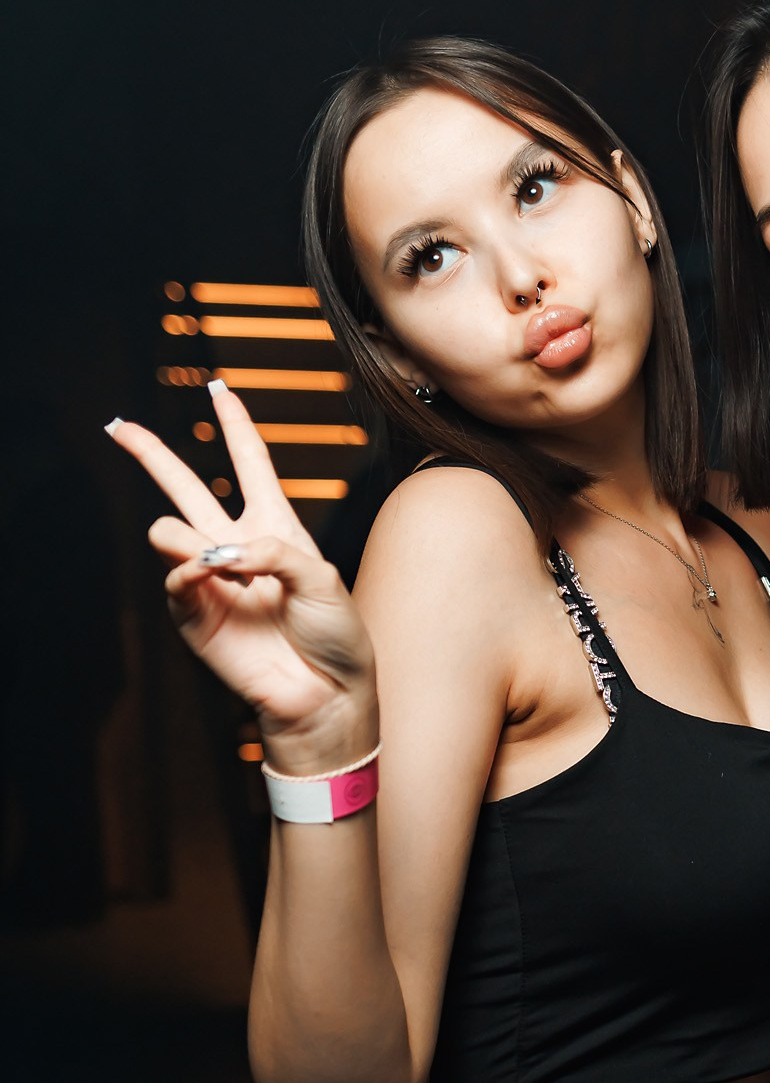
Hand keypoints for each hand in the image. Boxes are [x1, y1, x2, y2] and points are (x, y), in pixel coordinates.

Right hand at [107, 381, 375, 770]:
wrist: (327, 693)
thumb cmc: (337, 636)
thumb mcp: (323, 578)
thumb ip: (273, 551)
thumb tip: (218, 552)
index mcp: (276, 527)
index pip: (249, 463)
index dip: (234, 424)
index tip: (219, 388)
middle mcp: (238, 548)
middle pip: (185, 487)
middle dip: (151, 455)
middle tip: (118, 428)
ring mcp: (213, 581)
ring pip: (168, 533)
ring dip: (187, 540)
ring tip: (220, 567)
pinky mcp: (196, 616)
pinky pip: (174, 578)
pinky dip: (190, 574)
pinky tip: (212, 580)